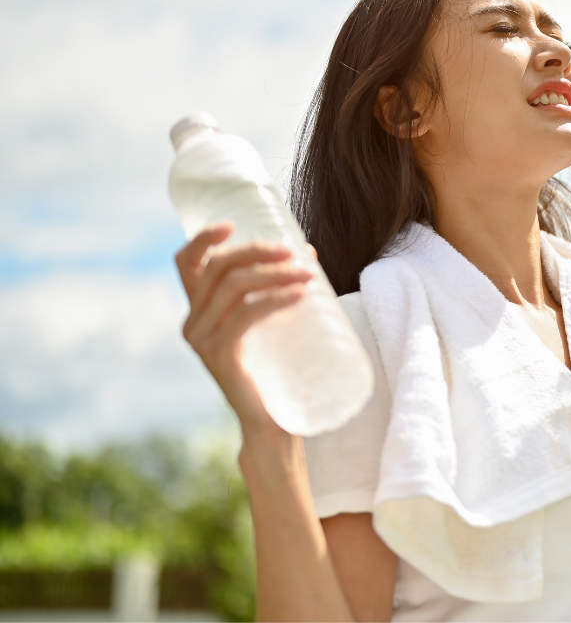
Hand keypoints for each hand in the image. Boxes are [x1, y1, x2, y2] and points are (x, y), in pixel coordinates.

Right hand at [175, 222, 312, 432]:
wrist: (270, 422)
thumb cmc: (274, 369)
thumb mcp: (269, 322)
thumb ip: (277, 289)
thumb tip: (307, 252)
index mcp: (198, 311)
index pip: (186, 264)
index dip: (203, 239)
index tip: (231, 224)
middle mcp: (192, 323)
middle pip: (218, 268)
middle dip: (256, 251)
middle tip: (294, 252)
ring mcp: (203, 339)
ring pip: (235, 287)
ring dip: (275, 273)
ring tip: (309, 274)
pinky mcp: (221, 355)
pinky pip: (247, 315)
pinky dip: (277, 299)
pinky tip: (300, 294)